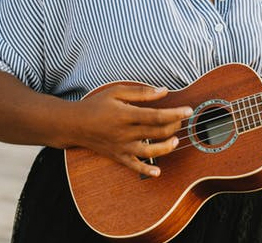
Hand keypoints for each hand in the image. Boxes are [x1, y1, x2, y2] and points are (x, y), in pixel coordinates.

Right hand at [72, 84, 191, 177]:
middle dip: (173, 126)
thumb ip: (141, 92)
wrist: (74, 124)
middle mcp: (125, 132)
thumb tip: (164, 91)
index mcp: (126, 114)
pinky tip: (158, 171)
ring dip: (166, 147)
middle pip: (156, 132)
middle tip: (181, 121)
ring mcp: (121, 146)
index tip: (188, 110)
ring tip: (175, 141)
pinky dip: (146, 170)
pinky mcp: (117, 156)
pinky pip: (134, 166)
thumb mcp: (117, 91)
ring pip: (149, 151)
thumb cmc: (96, 104)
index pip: (156, 115)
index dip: (175, 113)